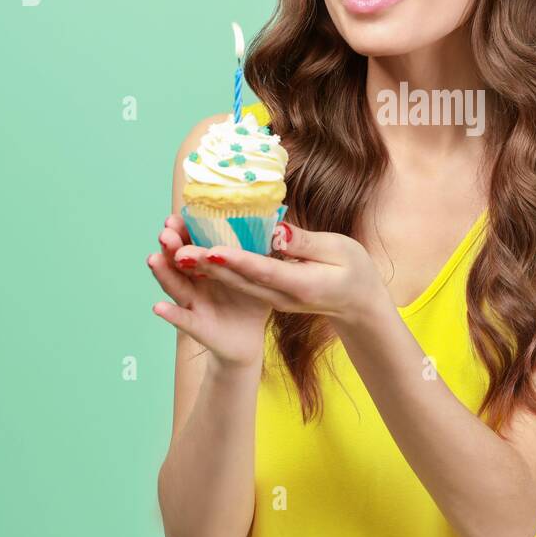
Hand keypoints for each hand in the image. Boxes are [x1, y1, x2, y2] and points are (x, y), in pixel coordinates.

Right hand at [146, 214, 271, 368]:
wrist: (249, 338)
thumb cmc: (250, 300)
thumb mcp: (258, 273)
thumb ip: (262, 251)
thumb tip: (280, 226)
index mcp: (209, 264)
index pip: (193, 242)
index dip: (183, 230)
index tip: (176, 217)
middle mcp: (194, 280)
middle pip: (179, 260)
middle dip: (171, 246)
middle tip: (165, 233)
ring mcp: (192, 302)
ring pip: (175, 285)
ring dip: (163, 272)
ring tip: (153, 258)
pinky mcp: (196, 325)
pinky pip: (182, 319)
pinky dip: (171, 314)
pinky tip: (159, 307)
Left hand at [174, 221, 392, 328]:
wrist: (359, 305)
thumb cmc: (356, 271)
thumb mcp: (341, 251)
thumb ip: (306, 242)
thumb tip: (277, 231)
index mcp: (302, 285)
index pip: (263, 271)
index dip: (235, 260)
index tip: (211, 250)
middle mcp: (282, 297)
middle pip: (239, 281)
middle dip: (207, 266)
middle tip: (177, 250)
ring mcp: (274, 299)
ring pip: (234, 284)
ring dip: (204, 271)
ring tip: (176, 255)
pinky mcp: (269, 295)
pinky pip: (240, 284)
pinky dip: (217, 272)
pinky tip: (196, 262)